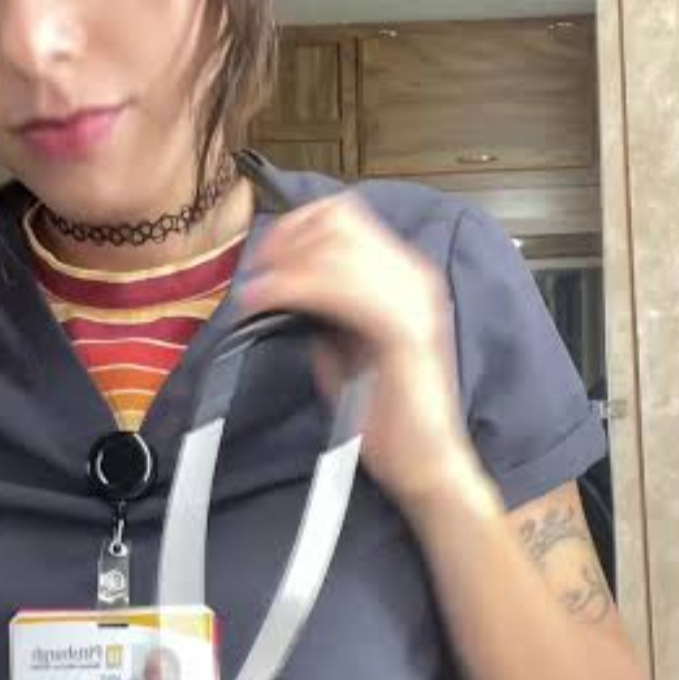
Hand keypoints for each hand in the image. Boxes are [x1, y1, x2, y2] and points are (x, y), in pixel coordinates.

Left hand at [240, 193, 479, 514]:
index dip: (297, 226)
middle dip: (287, 239)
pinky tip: (269, 301)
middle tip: (256, 273)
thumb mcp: (344, 346)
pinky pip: (342, 289)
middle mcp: (413, 278)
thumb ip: (324, 309)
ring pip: (338, 246)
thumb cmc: (387, 414)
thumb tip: (284, 284)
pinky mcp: (403, 331)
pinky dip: (296, 287)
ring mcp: (413, 301)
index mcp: (404, 277)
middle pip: (340, 220)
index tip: (264, 257)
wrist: (422, 462)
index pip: (347, 217)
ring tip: (257, 292)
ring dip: (287, 263)